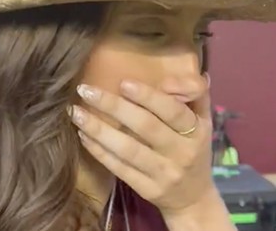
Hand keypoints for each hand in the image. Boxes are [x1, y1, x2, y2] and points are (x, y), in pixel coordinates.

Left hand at [70, 76, 214, 213]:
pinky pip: (119, 168)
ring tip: (75, 112)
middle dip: (113, 106)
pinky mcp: (147, 189)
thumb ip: (194, 93)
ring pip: (128, 150)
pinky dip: (99, 151)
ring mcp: (163, 173)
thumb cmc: (192, 149)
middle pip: (145, 126)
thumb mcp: (202, 121)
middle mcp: (182, 152)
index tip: (123, 83)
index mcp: (197, 131)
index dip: (149, 97)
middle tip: (86, 90)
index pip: (173, 111)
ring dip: (98, 130)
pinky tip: (82, 135)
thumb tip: (172, 78)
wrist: (194, 200)